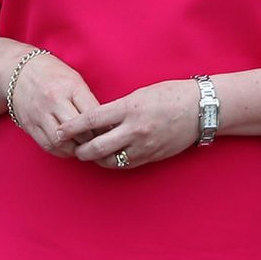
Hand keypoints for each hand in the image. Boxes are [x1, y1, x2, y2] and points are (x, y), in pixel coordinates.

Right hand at [9, 53, 100, 158]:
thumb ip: (88, 102)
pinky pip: (48, 146)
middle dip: (91, 142)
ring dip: (76, 150)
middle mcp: (54, 101)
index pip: (93, 116)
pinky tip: (68, 148)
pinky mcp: (29, 125)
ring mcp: (40, 114)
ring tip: (83, 148)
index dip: (105, 129)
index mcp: (70, 88)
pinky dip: (61, 151)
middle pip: (79, 132)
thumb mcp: (75, 81)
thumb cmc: (54, 76)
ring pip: (63, 143)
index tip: (110, 134)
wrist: (20, 72)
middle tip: (98, 144)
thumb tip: (106, 126)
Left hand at [60, 79, 198, 169]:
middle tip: (73, 148)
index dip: (71, 127)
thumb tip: (95, 120)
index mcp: (129, 108)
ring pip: (111, 161)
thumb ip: (116, 108)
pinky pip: (127, 165)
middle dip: (80, 151)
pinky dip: (114, 162)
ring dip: (96, 159)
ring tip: (90, 153)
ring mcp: (144, 146)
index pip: (91, 119)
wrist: (200, 109)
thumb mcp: (138, 95)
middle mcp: (135, 129)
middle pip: (97, 148)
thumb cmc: (168, 95)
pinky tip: (109, 157)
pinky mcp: (152, 156)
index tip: (59, 131)